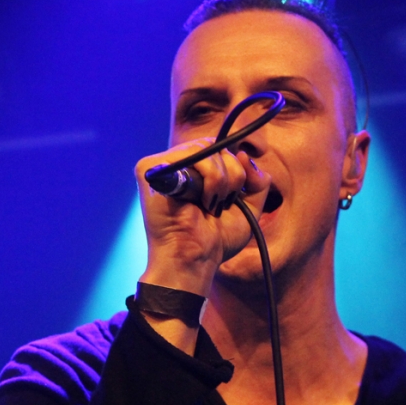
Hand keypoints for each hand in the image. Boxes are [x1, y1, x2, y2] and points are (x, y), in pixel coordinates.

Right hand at [134, 139, 269, 295]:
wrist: (196, 259)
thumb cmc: (216, 239)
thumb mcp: (249, 207)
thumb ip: (256, 181)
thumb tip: (244, 154)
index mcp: (194, 172)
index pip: (220, 149)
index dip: (236, 168)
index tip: (237, 195)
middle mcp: (178, 166)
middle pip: (215, 146)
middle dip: (232, 176)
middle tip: (222, 205)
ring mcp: (162, 166)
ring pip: (206, 149)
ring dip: (220, 181)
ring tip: (209, 206)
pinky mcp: (149, 169)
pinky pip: (190, 155)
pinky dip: (207, 178)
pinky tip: (200, 202)